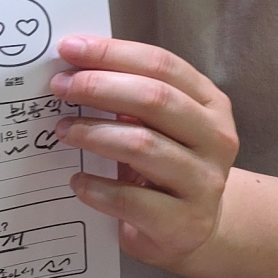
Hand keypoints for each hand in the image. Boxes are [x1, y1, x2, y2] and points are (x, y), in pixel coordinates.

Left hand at [49, 35, 239, 267]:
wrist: (193, 229)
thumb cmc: (168, 165)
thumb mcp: (161, 126)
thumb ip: (131, 96)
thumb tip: (73, 68)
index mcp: (210, 104)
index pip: (162, 65)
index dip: (113, 53)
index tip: (69, 48)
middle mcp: (216, 139)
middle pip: (155, 99)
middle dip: (100, 87)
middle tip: (61, 87)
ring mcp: (204, 183)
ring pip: (143, 145)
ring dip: (94, 133)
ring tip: (64, 131)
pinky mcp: (184, 223)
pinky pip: (131, 200)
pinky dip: (96, 187)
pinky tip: (77, 181)